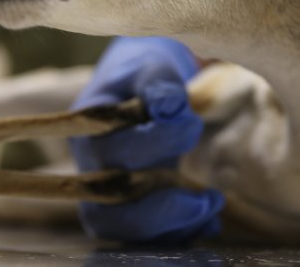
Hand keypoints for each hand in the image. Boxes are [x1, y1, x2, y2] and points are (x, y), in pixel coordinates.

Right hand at [70, 37, 224, 242]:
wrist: (143, 83)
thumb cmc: (147, 73)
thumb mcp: (153, 66)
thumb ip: (159, 83)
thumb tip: (169, 106)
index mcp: (87, 120)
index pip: (108, 143)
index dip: (151, 142)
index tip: (191, 122)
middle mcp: (89, 158)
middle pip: (106, 193)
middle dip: (161, 199)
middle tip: (211, 190)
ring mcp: (103, 185)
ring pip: (116, 222)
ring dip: (167, 224)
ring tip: (212, 205)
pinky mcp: (125, 204)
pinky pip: (139, 234)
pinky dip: (176, 232)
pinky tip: (209, 219)